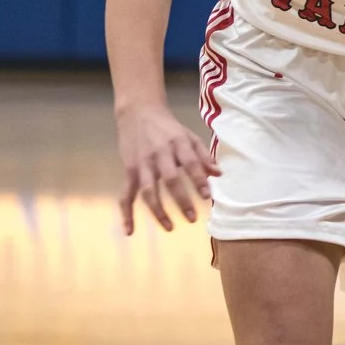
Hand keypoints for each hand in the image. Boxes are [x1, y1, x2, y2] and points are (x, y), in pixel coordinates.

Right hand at [115, 102, 215, 233]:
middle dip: (181, 200)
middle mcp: (159, 155)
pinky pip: (125, 195)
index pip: (190, 164)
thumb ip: (203, 155)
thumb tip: (219, 174)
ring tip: (170, 227)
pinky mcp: (128, 171)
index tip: (207, 197)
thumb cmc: (168, 128)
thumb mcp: (189, 136)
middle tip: (193, 218)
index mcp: (177, 144)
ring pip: (148, 191)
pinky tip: (130, 230)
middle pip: (170, 180)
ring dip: (158, 211)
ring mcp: (141, 164)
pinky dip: (126, 213)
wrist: (138, 113)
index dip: (199, 180)